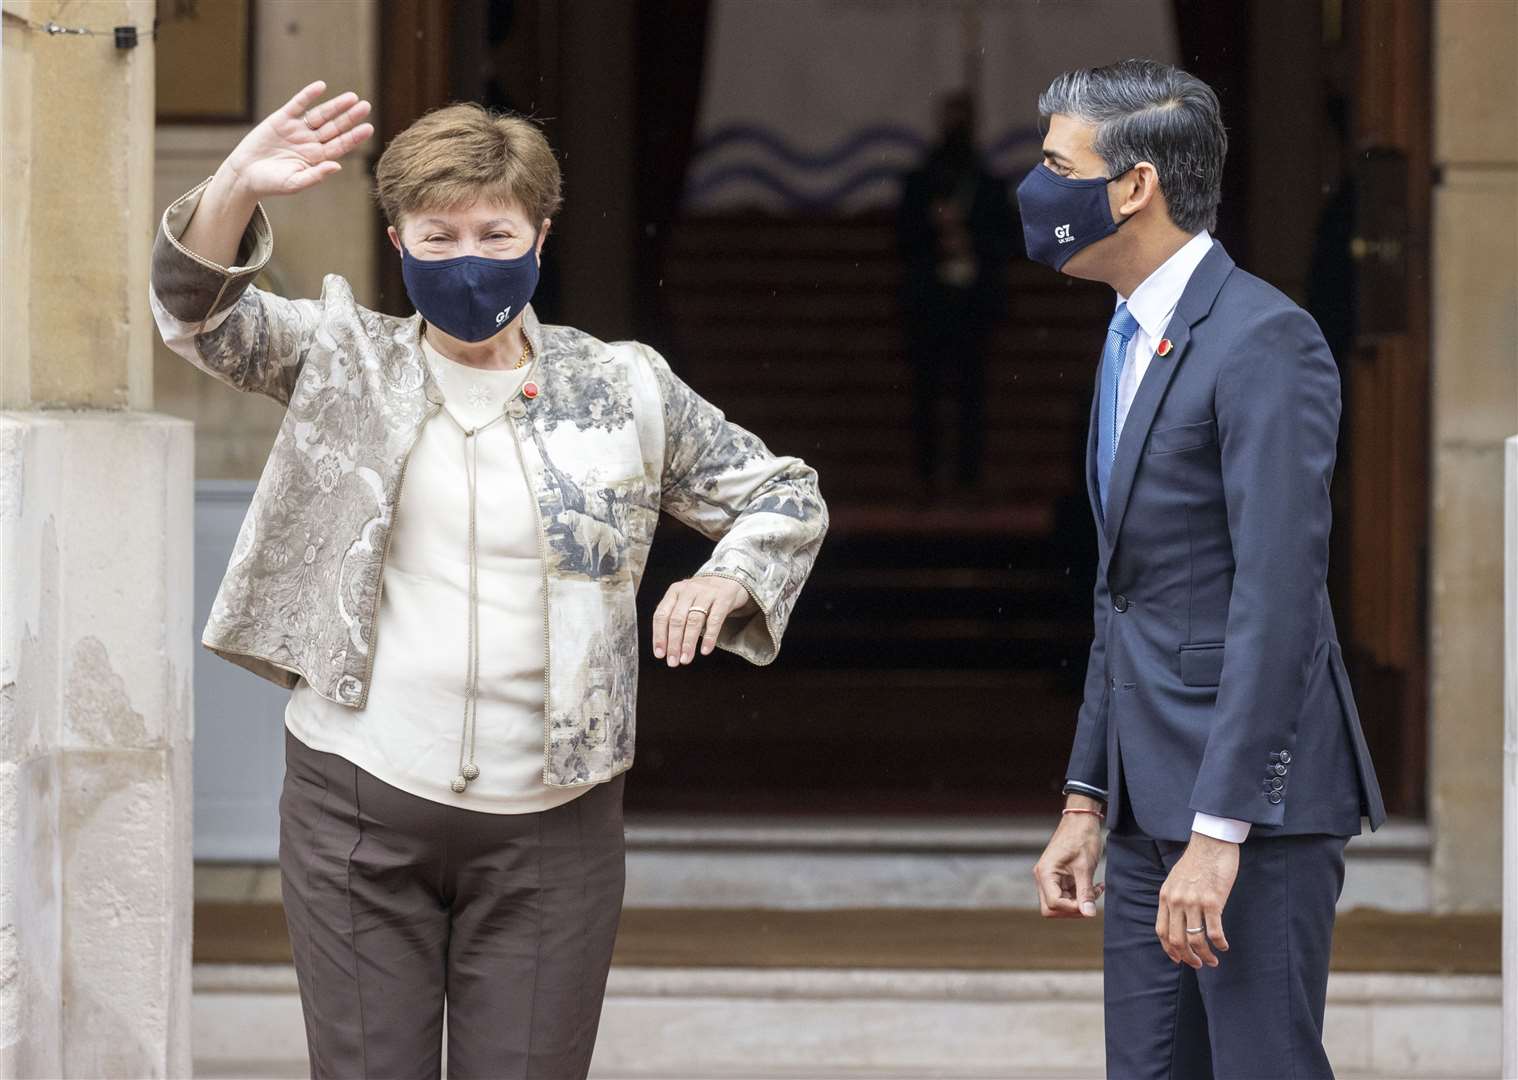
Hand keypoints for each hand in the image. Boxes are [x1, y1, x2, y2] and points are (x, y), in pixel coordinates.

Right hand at [222, 80, 373, 200]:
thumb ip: (316, 175)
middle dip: (349, 118)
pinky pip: (298, 104)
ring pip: (320, 115)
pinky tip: (321, 87)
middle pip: (335, 127)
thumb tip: (337, 166)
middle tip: (366, 106)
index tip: (369, 128)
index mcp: (317, 158)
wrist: (244, 174)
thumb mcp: (295, 183)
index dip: (354, 137)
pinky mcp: (281, 119)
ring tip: (352, 97)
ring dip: (335, 106)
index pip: (340, 145)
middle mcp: (311, 142)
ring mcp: (297, 129)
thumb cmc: (271, 184)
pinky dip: (308, 95)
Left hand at [650, 576, 754, 666]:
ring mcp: (707, 593)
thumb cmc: (702, 595)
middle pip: (677, 619)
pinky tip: (705, 650)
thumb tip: (665, 647)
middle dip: (674, 643)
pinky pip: (715, 619)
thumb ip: (675, 616)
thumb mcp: (685, 600)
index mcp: (674, 591)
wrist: (729, 578)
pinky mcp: (724, 598)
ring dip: (688, 643)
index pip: (662, 614)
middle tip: (673, 661)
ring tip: (686, 659)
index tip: (660, 654)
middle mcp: (689, 590)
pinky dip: (709, 637)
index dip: (659, 636)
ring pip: (694, 620)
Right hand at [1032, 797, 1105, 917]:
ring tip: (1096, 891)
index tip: (1090, 903)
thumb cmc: (1082, 838)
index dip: (1072, 908)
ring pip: (1059, 903)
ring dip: (1078, 902)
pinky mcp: (1058, 876)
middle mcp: (1043, 877)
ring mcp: (1050, 877)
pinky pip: (1066, 894)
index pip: (1053, 904)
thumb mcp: (1085, 867)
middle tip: (1091, 901)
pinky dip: (1080, 894)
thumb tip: (1089, 914)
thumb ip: (1085, 892)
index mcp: (1045, 873)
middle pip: (1051, 908)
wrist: (1081, 819)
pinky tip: (1095, 887)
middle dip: (1073, 909)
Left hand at [1156, 832, 1238, 968]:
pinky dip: (1219, 944)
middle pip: (1176, 940)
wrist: (1211, 843)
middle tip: (1198, 964)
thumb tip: (1178, 920)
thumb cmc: (1196, 861)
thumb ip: (1174, 899)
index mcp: (1166, 897)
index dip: (1169, 949)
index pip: (1161, 931)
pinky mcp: (1212, 901)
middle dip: (1187, 957)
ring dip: (1205, 955)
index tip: (1178, 959)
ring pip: (1195, 939)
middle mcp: (1176, 901)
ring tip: (1213, 961)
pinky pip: (1214, 931)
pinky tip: (1224, 946)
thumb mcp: (1175, 880)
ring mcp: (1193, 902)